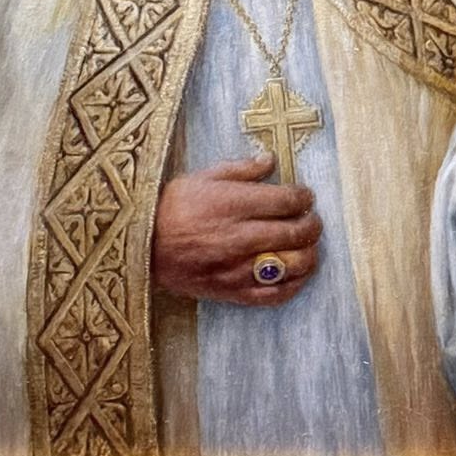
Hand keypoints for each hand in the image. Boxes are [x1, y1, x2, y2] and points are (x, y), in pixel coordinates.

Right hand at [152, 153, 321, 306]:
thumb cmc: (171, 207)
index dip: (304, 197)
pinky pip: (275, 295)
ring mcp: (239, 267)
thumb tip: (270, 161)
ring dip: (310, 254)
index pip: (288, 200)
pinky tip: (297, 274)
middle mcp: (241, 236)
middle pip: (297, 232)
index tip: (305, 196)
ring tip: (308, 246)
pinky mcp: (233, 292)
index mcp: (235, 203)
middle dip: (312, 224)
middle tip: (312, 219)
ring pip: (293, 265)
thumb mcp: (202, 177)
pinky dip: (294, 285)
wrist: (142, 246)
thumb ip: (241, 169)